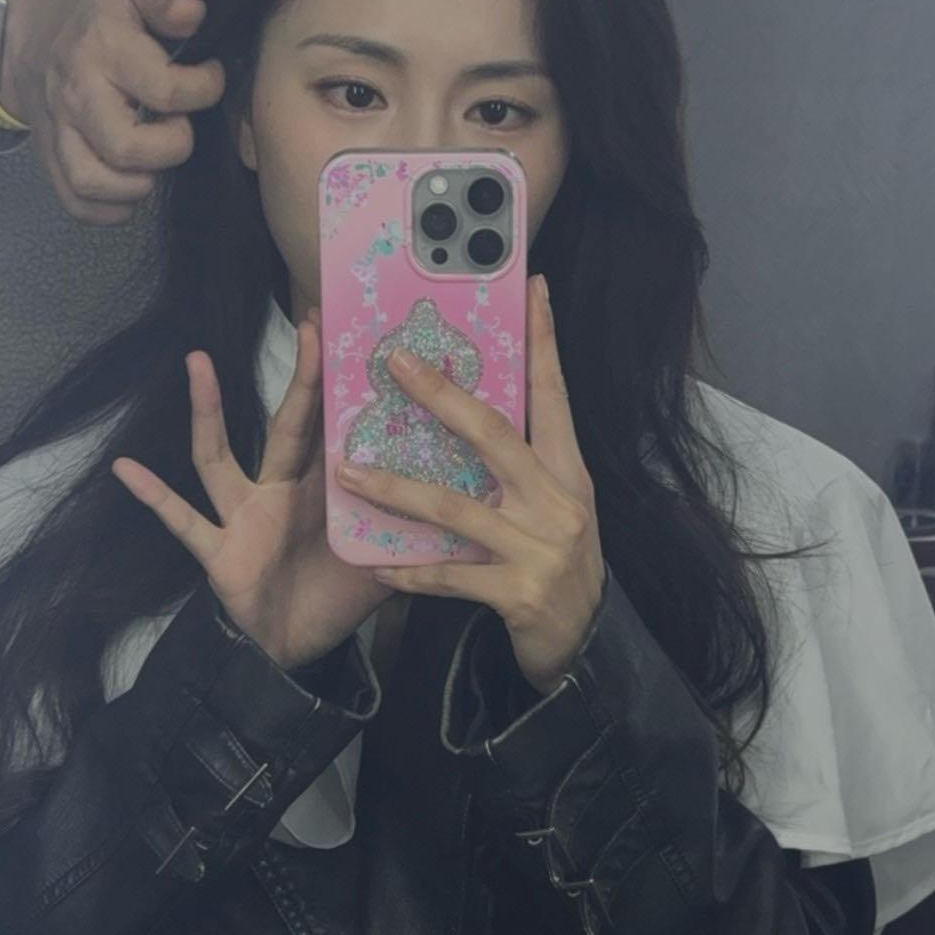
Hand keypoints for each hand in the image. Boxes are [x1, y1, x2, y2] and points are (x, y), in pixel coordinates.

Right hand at [0, 0, 225, 225]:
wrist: (23, 40)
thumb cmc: (89, 21)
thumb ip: (163, 0)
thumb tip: (196, 15)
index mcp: (103, 48)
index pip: (165, 91)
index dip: (204, 90)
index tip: (209, 79)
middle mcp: (78, 95)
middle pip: (128, 149)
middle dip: (170, 147)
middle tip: (175, 127)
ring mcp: (59, 131)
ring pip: (95, 183)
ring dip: (138, 184)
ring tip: (152, 160)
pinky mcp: (50, 159)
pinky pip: (77, 203)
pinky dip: (110, 209)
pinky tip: (130, 185)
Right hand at [111, 312, 392, 672]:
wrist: (294, 652)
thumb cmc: (333, 601)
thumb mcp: (382, 564)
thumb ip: (411, 535)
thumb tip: (460, 512)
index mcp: (322, 491)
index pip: (335, 429)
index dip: (347, 389)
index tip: (363, 342)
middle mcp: (279, 492)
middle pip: (288, 424)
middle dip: (298, 376)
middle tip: (307, 323)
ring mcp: (244, 516)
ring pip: (221, 456)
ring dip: (208, 412)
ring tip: (197, 362)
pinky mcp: (220, 549)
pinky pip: (184, 521)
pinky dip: (155, 497)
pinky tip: (128, 469)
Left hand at [335, 275, 605, 694]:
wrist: (586, 645)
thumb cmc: (558, 568)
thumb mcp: (556, 508)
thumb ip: (525, 467)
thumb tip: (476, 415)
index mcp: (568, 473)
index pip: (553, 397)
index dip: (543, 343)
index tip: (532, 290)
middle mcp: (559, 502)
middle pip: (495, 436)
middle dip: (442, 396)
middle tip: (397, 363)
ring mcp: (540, 548)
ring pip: (456, 507)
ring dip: (396, 489)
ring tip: (348, 472)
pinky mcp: (517, 593)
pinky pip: (450, 576)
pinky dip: (412, 570)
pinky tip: (378, 565)